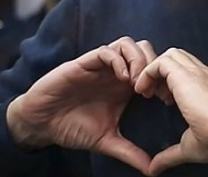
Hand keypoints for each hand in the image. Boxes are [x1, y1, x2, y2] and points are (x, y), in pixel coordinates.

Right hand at [6, 37, 156, 173]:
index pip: (151, 67)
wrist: (41, 123)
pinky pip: (105, 50)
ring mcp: (100, 65)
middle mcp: (114, 72)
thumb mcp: (106, 141)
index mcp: (123, 86)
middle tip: (153, 90)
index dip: (162, 79)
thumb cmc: (72, 127)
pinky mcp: (84, 63)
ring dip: (137, 60)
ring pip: (127, 44)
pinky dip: (118, 60)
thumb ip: (129, 152)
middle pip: (144, 49)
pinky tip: (122, 79)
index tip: (166, 100)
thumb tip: (152, 170)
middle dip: (153, 65)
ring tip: (137, 84)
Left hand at [134, 48, 207, 175]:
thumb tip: (154, 168)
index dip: (170, 82)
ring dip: (154, 70)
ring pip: (170, 55)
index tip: (163, 100)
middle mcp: (203, 75)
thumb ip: (169, 154)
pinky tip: (143, 90)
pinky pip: (161, 61)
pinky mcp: (185, 73)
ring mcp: (195, 71)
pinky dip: (148, 72)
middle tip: (152, 94)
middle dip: (161, 72)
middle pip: (177, 57)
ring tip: (146, 91)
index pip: (186, 71)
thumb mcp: (189, 146)